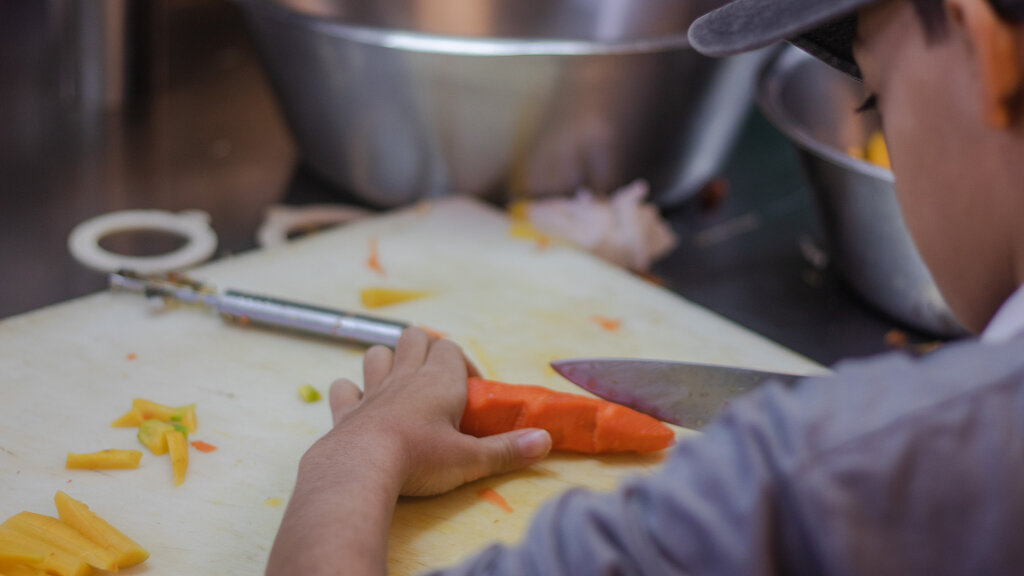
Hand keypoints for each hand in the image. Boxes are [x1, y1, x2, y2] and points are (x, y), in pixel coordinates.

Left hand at [315, 327, 551, 496]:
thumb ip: (507, 450)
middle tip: (438, 382)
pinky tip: (360, 407)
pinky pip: (344, 387)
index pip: (451, 348)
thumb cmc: (421, 459)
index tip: (471, 393)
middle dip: (426, 350)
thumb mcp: (470, 460)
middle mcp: (405, 376)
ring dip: (388, 363)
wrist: (361, 467)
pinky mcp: (345, 410)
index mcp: (439, 380)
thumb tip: (546, 441)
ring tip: (400, 388)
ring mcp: (372, 391)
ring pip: (377, 353)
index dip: (463, 364)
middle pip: (414, 338)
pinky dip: (351, 392)